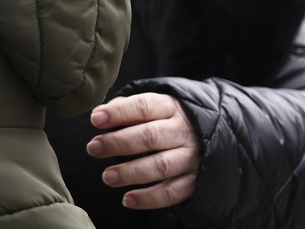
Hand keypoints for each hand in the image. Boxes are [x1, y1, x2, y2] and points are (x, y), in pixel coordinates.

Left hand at [87, 92, 200, 209]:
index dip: (118, 112)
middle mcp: (183, 132)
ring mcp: (191, 158)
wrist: (211, 135)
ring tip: (107, 176)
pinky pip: (172, 192)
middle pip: (150, 137)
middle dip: (118, 143)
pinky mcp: (195, 181)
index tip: (95, 119)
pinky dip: (149, 198)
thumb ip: (126, 108)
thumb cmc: (165, 119)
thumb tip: (99, 115)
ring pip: (160, 166)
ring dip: (131, 172)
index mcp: (170, 107)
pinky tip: (127, 199)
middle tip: (93, 148)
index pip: (143, 107)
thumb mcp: (152, 106)